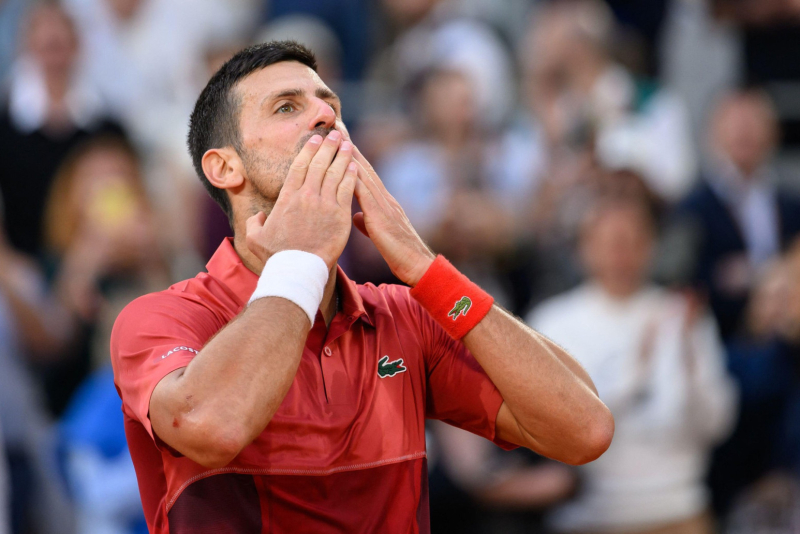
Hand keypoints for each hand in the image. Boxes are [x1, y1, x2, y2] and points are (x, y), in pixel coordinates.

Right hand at [245, 132, 357, 269]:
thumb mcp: (256, 237)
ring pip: (335, 173)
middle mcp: (307, 196)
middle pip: (320, 164)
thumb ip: (254, 223)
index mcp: (287, 198)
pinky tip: (355, 166)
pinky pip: (347, 190)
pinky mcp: (340, 216)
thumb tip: (257, 216)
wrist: (298, 270)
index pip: (300, 166)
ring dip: (342, 156)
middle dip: (328, 146)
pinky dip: (351, 176)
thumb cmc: (276, 256)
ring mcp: (325, 205)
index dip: (309, 150)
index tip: (316, 139)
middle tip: (336, 134)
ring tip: (348, 144)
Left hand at [351, 146, 433, 285]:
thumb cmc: (400, 253)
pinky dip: (355, 178)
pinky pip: (366, 194)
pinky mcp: (382, 216)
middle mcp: (384, 199)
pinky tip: (345, 167)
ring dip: (350, 155)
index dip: (351, 156)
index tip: (339, 139)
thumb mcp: (378, 235)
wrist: (417, 265)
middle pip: (363, 167)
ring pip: (364, 175)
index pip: (363, 175)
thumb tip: (356, 217)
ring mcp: (384, 205)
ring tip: (338, 136)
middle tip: (336, 126)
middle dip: (349, 146)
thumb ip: (367, 223)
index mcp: (382, 203)